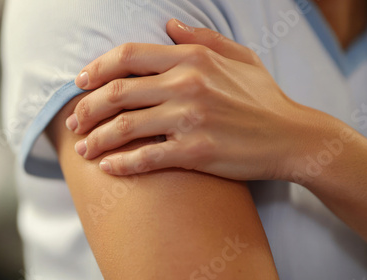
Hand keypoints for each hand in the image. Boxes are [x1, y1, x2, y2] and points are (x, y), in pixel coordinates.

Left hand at [65, 19, 330, 180]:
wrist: (292, 138)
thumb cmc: (264, 98)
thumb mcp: (239, 56)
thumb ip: (200, 37)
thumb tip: (168, 24)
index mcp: (193, 58)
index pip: (128, 56)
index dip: (96, 69)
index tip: (80, 84)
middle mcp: (187, 85)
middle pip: (117, 92)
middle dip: (87, 108)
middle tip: (74, 122)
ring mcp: (191, 119)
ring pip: (125, 127)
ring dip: (97, 139)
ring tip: (84, 149)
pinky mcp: (196, 153)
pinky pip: (146, 158)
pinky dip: (122, 164)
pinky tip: (109, 168)